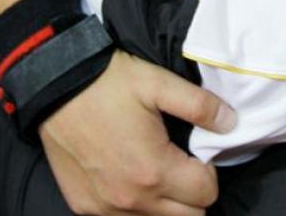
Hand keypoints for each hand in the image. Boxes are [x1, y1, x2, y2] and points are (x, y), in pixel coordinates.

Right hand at [39, 51, 236, 214]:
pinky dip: (135, 208)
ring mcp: (105, 208)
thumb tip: (231, 124)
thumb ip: (200, 106)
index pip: (206, 192)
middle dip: (193, 193)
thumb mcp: (158, 83)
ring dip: (166, 205)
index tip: (196, 152)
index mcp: (154, 170)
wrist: (53, 82)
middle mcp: (130, 199)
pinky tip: (131, 179)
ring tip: (158, 172)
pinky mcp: (84, 206)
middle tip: (181, 164)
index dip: (209, 171)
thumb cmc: (107, 82)